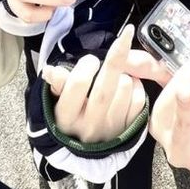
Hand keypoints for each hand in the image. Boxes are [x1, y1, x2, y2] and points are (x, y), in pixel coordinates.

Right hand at [44, 25, 170, 142]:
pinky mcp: (128, 130)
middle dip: (116, 57)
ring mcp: (110, 129)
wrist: (84, 150)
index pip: (77, 85)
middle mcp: (89, 125)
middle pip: (105, 87)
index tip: (91, 60)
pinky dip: (137, 85)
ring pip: (125, 89)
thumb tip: (51, 70)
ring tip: (117, 74)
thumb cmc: (69, 116)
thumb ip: (57, 84)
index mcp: (66, 117)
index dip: (86, 65)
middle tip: (123, 38)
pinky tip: (128, 84)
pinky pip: (138, 99)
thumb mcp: (55, 102)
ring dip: (125, 73)